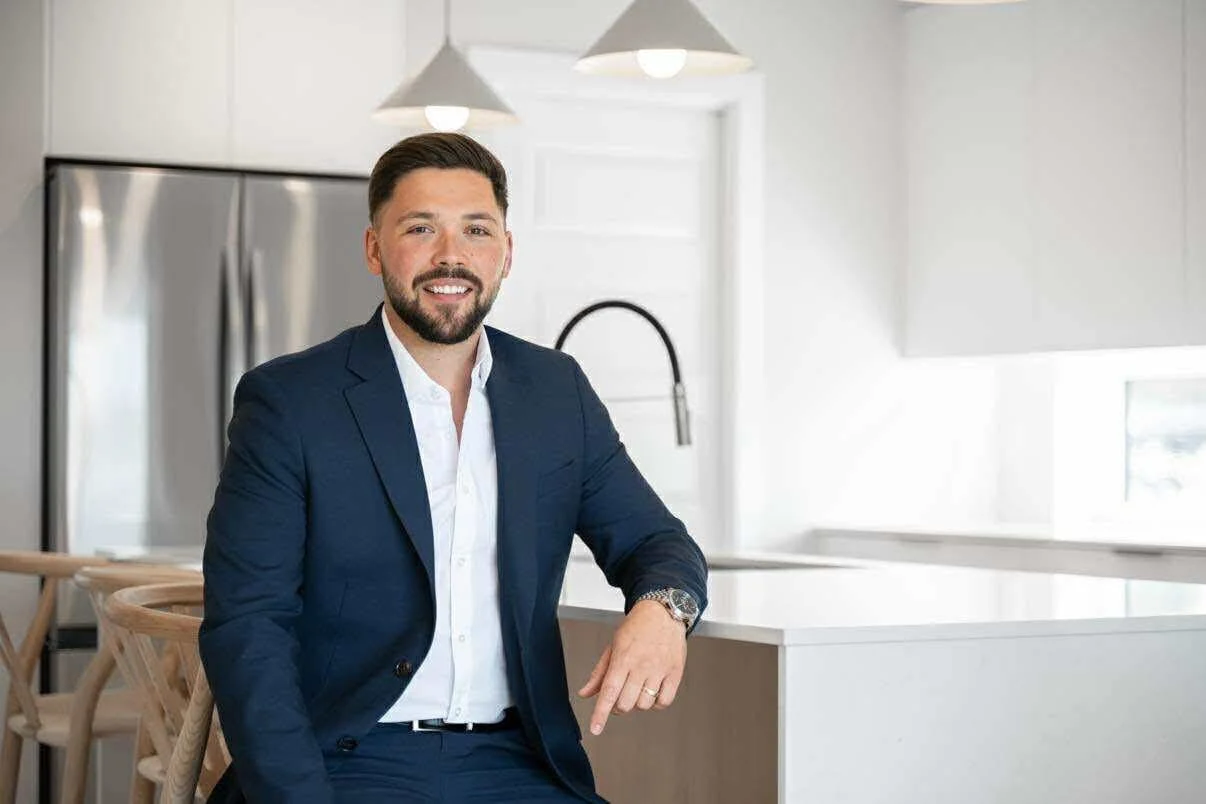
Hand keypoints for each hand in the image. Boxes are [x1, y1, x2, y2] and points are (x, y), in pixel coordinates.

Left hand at [576, 600, 686, 735]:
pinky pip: (664, 701)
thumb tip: (585, 693)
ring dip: (637, 703)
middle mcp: (642, 666)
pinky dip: (656, 703)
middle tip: (620, 695)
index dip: (601, 713)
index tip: (595, 729)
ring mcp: (660, 670)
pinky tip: (652, 691)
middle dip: (619, 706)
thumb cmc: (636, 627)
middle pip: (626, 703)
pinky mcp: (675, 673)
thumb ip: (599, 673)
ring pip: (644, 704)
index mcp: (623, 658)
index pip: (609, 692)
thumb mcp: (612, 646)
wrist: (663, 612)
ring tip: (638, 688)